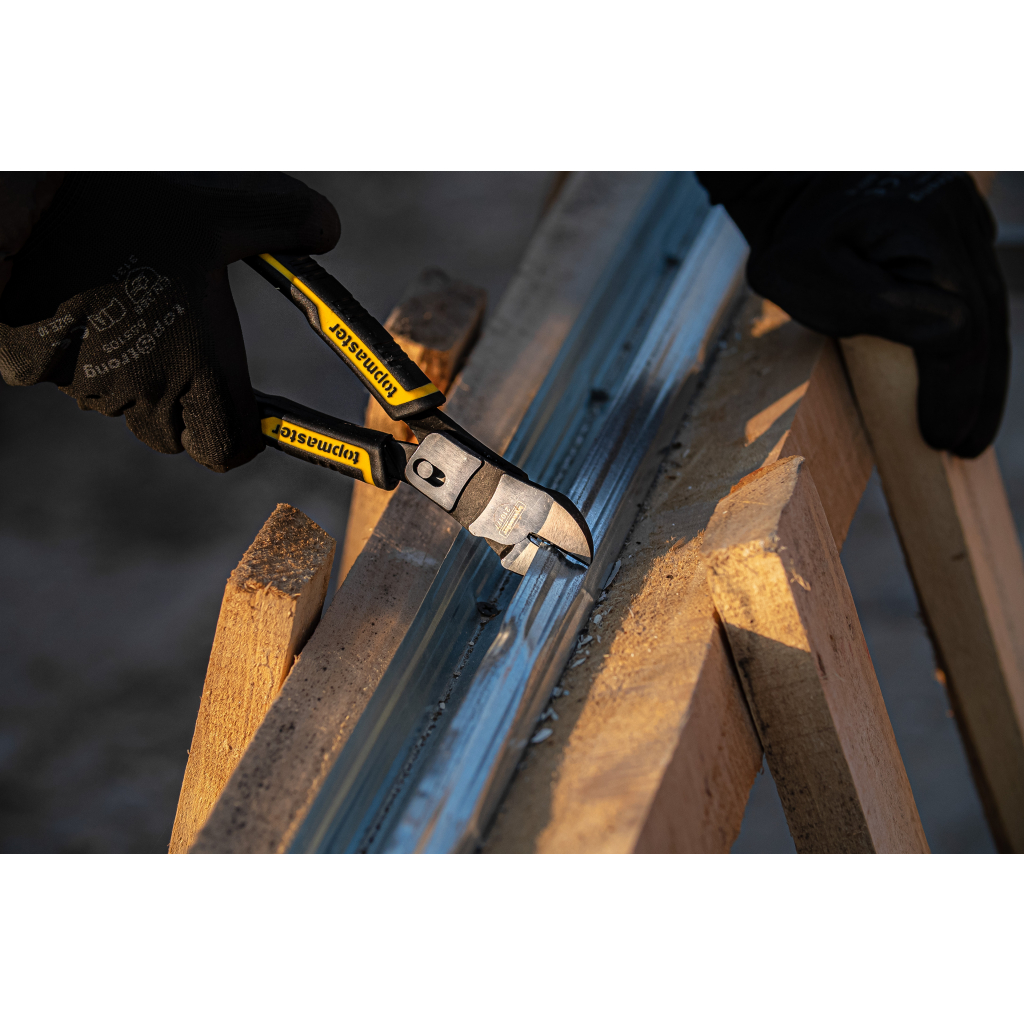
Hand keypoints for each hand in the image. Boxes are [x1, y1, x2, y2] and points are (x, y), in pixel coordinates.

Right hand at [0, 172, 339, 470]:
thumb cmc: (137, 201)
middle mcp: (142, 387)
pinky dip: (74, 353)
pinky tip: (77, 301)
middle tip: (181, 340)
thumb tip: (328, 230)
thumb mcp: (222, 206)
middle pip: (174, 433)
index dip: (240, 435)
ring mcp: (81, 381)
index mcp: (198, 365)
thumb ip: (286, 221)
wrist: (29, 188)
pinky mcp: (28, 364)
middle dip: (183, 402)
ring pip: (119, 406)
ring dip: (128, 376)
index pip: (228, 450)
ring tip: (126, 305)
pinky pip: (64, 377)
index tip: (248, 414)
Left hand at [697, 172, 1008, 457]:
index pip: (958, 331)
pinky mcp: (959, 233)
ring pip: (990, 312)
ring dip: (982, 375)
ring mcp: (965, 225)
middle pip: (986, 325)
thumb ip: (867, 303)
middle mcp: (959, 226)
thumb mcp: (800, 270)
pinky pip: (977, 297)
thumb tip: (946, 334)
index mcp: (925, 236)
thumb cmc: (789, 230)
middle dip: (976, 394)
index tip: (940, 437)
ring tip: (969, 429)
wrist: (792, 176)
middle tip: (962, 446)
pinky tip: (965, 382)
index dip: (953, 391)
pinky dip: (974, 345)